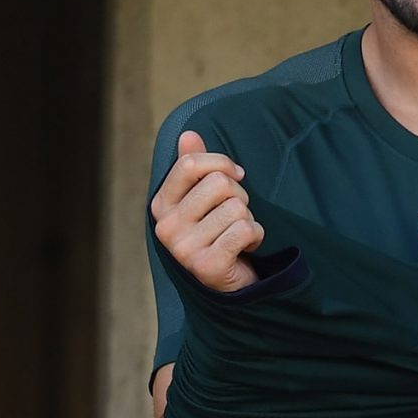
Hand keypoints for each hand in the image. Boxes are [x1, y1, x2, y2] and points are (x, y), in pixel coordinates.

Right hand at [151, 129, 263, 293]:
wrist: (229, 283)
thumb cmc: (218, 234)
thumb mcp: (203, 199)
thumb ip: (195, 167)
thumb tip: (188, 134)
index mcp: (161, 206)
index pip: (190, 164)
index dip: (222, 163)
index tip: (237, 175)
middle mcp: (166, 227)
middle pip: (218, 184)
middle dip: (239, 195)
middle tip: (236, 215)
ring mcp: (184, 249)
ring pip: (236, 208)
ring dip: (248, 219)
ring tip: (238, 233)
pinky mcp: (207, 265)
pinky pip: (245, 230)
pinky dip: (256, 235)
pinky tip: (247, 247)